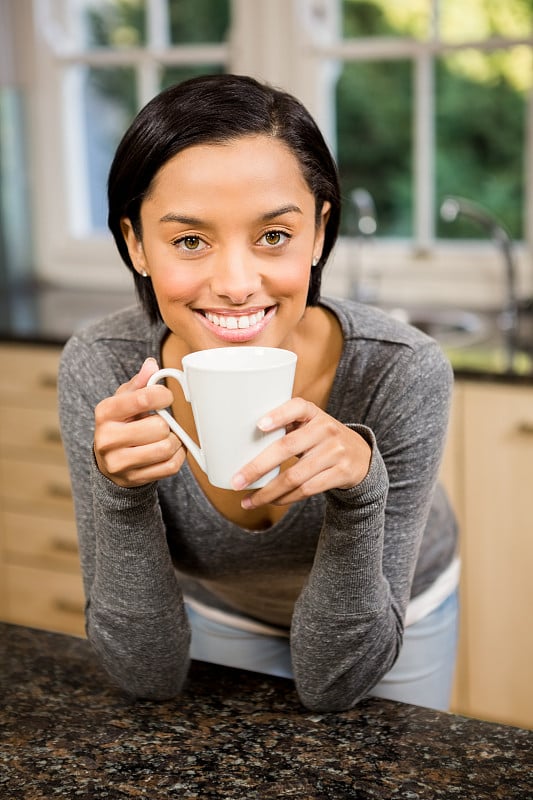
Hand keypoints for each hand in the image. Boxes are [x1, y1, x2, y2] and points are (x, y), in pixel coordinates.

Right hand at [93, 357, 185, 487]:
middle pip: (158, 427)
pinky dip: (178, 457)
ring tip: (167, 436)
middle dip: (167, 423)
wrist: (109, 462)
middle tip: (163, 422)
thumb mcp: (123, 400)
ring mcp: (119, 462)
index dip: (163, 395)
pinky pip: (170, 466)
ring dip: (174, 441)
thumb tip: (151, 364)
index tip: (166, 397)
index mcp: (105, 412)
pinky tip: (170, 450)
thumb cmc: (121, 424)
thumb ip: (139, 382)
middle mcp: (107, 438)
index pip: (143, 399)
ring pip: (166, 448)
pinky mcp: (134, 479)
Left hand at [231, 398, 370, 508]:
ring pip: (295, 476)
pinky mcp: (341, 473)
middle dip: (257, 467)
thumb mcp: (309, 425)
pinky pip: (307, 489)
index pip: (297, 407)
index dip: (278, 415)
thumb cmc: (320, 439)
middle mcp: (326, 429)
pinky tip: (271, 501)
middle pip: (287, 448)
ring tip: (248, 501)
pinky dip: (286, 498)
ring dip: (268, 492)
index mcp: (313, 413)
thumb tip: (238, 444)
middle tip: (236, 481)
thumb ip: (284, 428)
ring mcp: (335, 452)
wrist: (361, 456)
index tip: (258, 425)